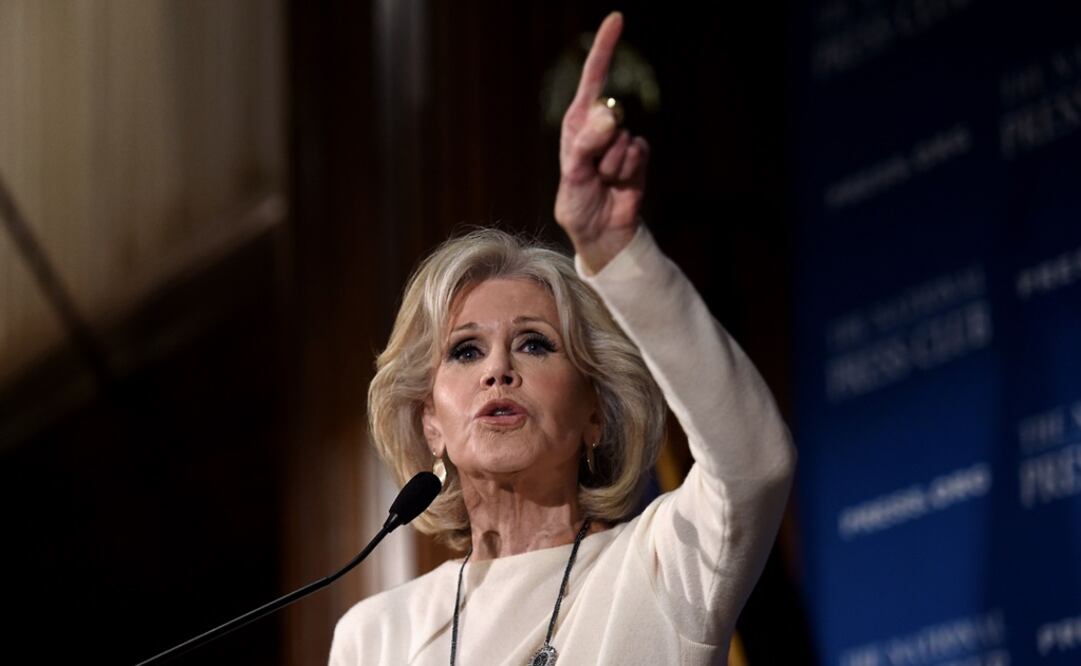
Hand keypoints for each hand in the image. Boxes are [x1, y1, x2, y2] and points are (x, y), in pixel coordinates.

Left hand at [554, 12, 649, 273]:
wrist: (601, 231)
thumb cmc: (577, 203)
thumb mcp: (574, 174)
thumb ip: (587, 143)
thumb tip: (611, 115)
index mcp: (577, 122)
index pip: (593, 78)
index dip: (604, 48)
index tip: (617, 18)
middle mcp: (600, 126)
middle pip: (611, 111)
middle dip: (602, 142)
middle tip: (592, 170)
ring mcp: (621, 140)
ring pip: (625, 138)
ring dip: (614, 164)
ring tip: (603, 181)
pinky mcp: (639, 156)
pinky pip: (640, 152)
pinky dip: (629, 170)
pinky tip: (620, 184)